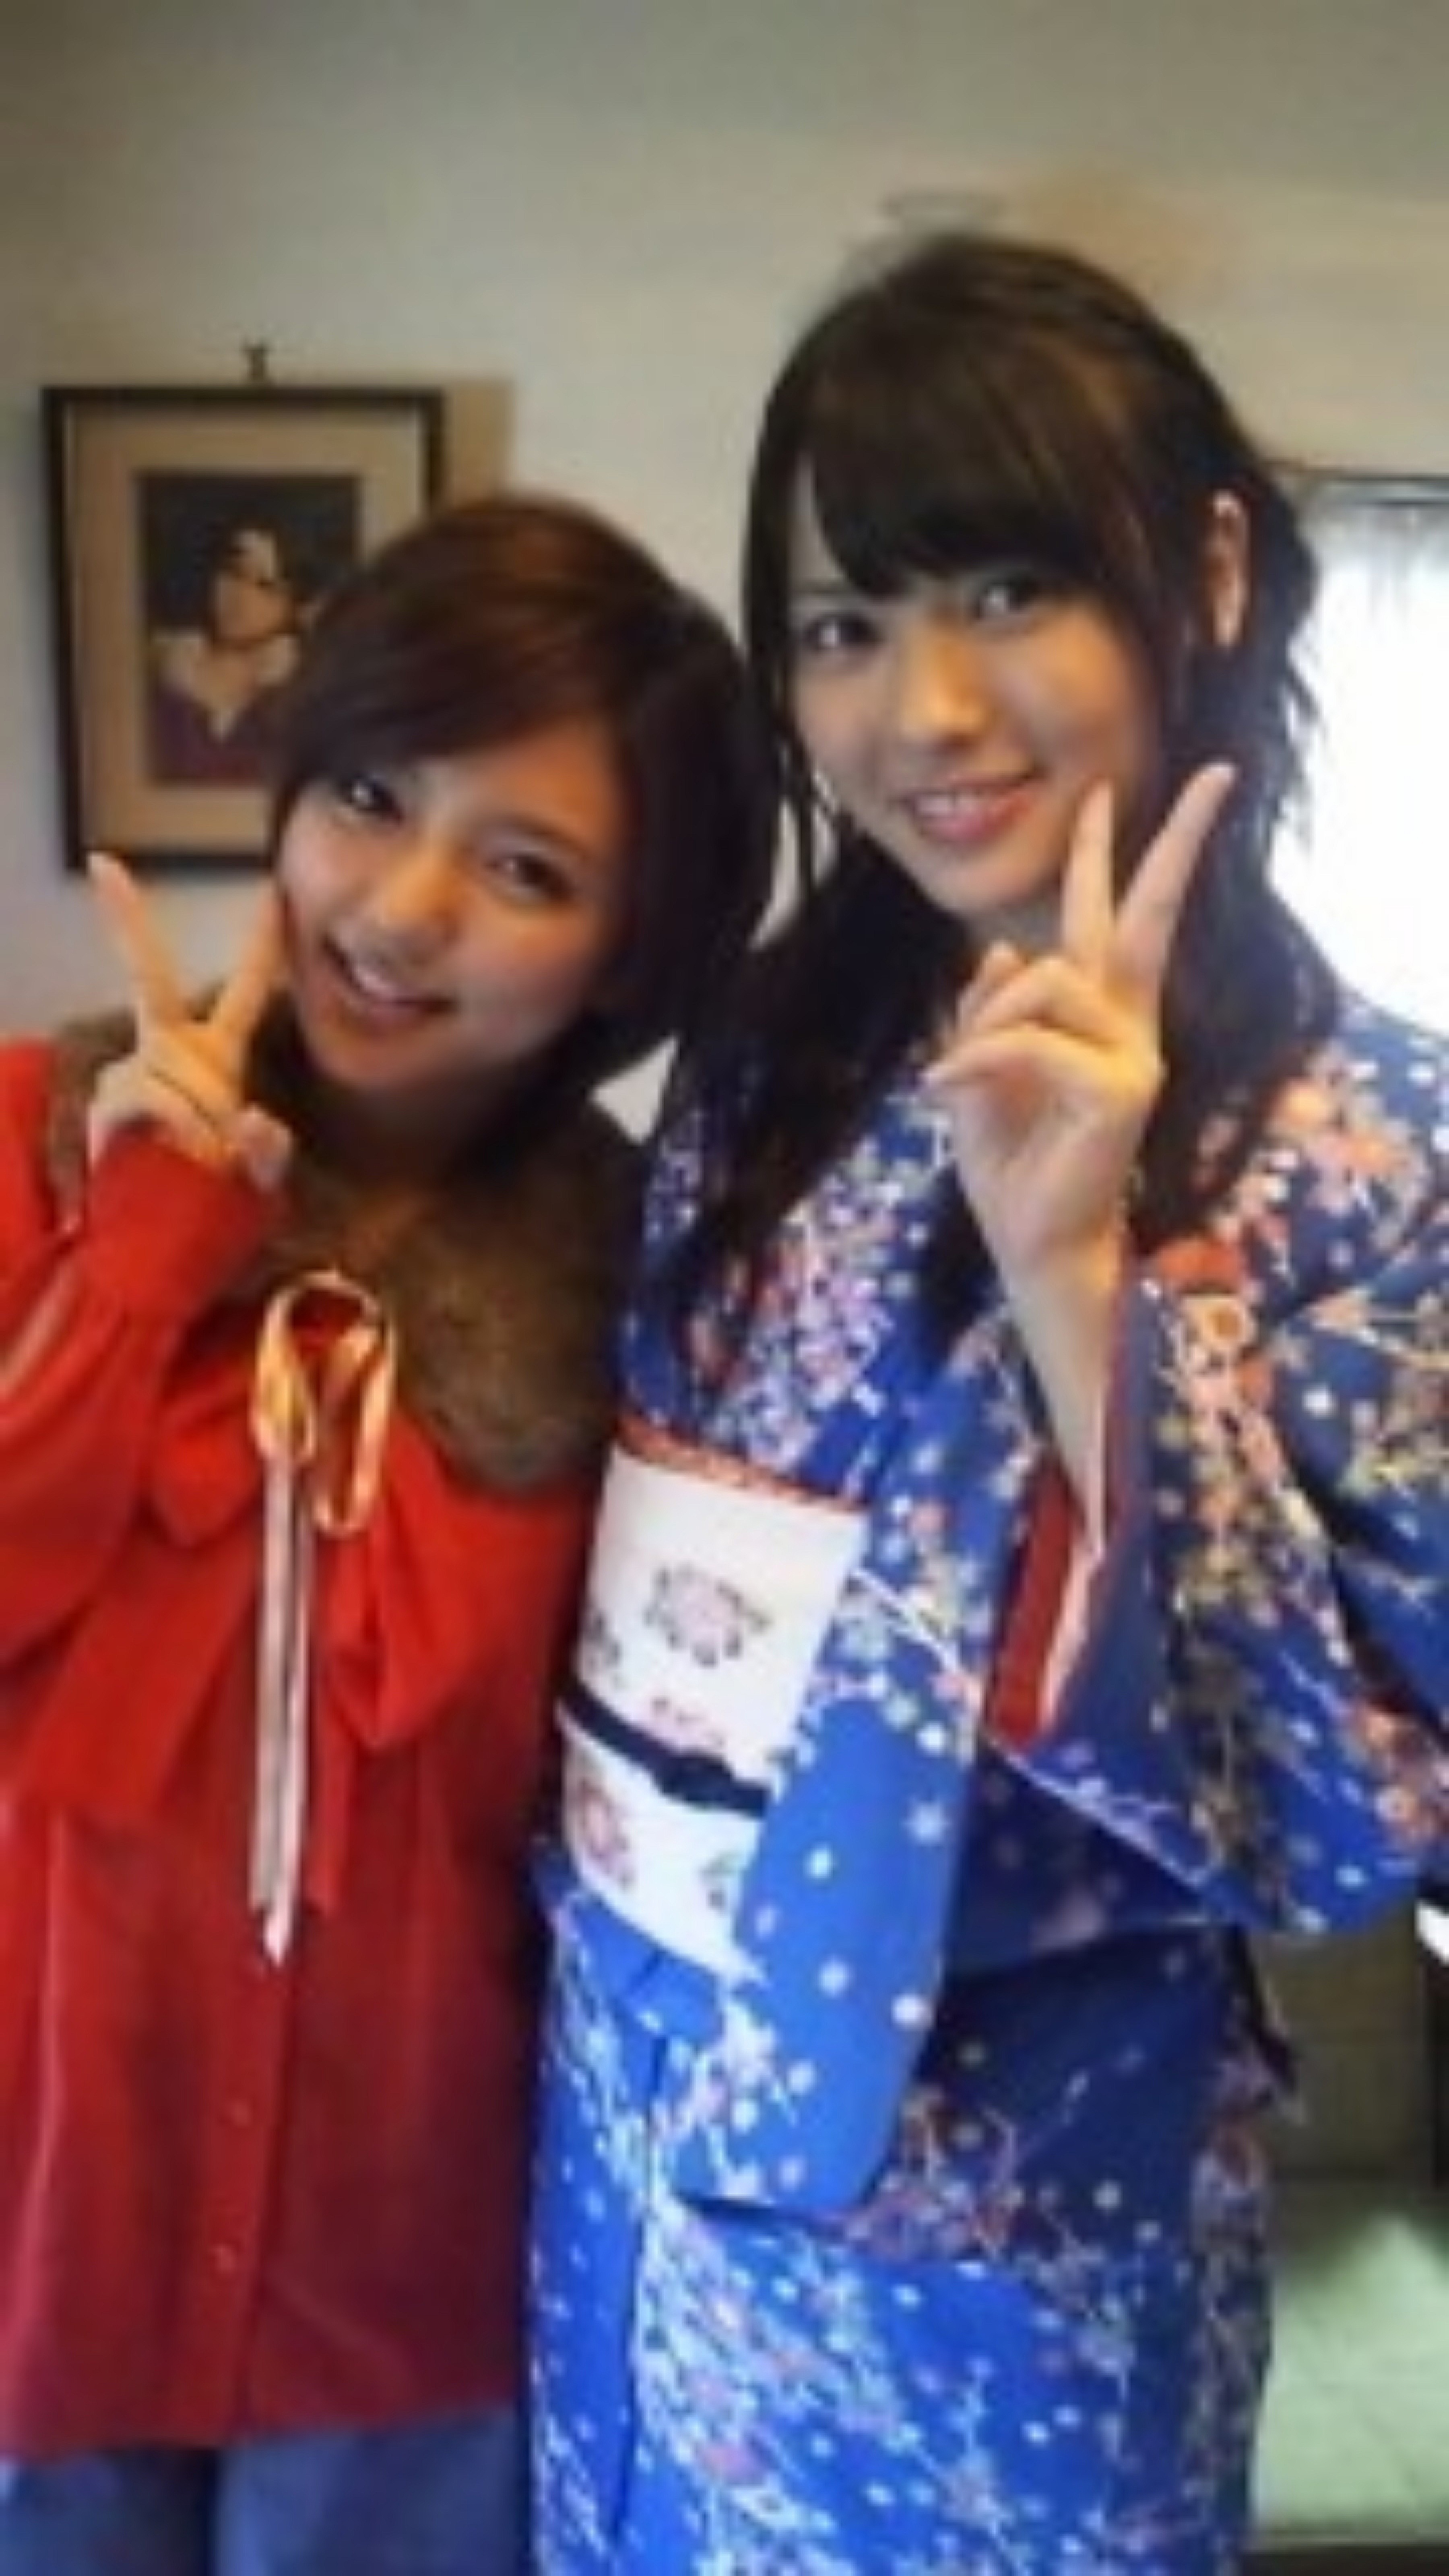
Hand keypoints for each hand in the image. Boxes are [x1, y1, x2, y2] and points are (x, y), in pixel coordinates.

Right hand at [85, 853, 292, 1189]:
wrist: (155, 1236)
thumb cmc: (208, 1193)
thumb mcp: (258, 1171)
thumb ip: (269, 1148)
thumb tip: (254, 1120)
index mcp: (215, 1053)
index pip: (242, 990)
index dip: (259, 942)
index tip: (269, 887)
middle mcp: (168, 1049)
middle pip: (150, 976)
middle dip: (128, 919)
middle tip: (103, 864)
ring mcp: (133, 1069)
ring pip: (181, 1069)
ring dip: (206, 1118)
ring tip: (206, 1158)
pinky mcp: (109, 1098)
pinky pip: (158, 1096)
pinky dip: (181, 1126)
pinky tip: (182, 1150)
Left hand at [925, 764, 1234, 1288]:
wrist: (1030, 1240)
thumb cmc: (1010, 1161)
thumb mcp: (977, 1070)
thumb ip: (989, 1009)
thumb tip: (1004, 947)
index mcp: (1100, 1015)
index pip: (1113, 920)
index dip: (1109, 853)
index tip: (1108, 787)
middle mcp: (1128, 1026)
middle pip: (1145, 917)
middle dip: (1175, 844)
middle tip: (1215, 777)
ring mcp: (1133, 1056)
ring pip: (1046, 979)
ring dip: (984, 1019)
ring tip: (956, 1074)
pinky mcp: (1119, 1090)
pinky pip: (1027, 1041)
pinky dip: (976, 1060)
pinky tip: (945, 1088)